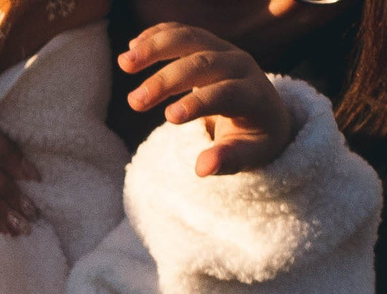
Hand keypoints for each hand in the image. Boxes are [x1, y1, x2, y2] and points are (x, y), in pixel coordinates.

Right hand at [120, 24, 295, 176]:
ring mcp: (224, 49)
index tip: (168, 117)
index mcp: (254, 94)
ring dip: (155, 47)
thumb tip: (203, 168)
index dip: (198, 103)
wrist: (263, 112)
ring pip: (190, 38)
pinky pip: (182, 31)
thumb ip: (228, 160)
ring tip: (124, 63)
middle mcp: (241, 64)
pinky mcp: (208, 43)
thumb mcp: (248, 156)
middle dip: (166, 81)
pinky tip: (132, 46)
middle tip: (134, 103)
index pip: (226, 93)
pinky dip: (157, 34)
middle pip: (203, 64)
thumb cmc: (251, 139)